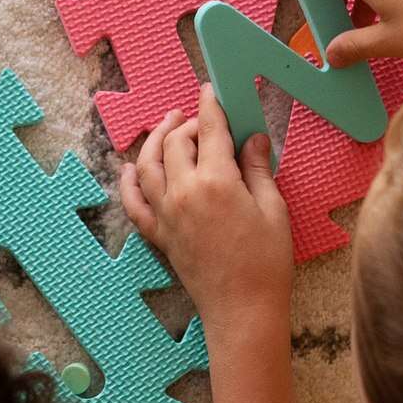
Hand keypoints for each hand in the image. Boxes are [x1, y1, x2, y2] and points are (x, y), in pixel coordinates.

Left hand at [120, 84, 292, 334]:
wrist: (242, 310)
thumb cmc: (266, 262)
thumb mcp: (274, 209)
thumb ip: (258, 169)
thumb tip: (254, 138)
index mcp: (215, 181)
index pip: (209, 130)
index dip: (210, 106)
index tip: (211, 92)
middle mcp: (183, 192)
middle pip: (175, 143)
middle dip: (186, 124)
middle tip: (200, 118)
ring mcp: (166, 215)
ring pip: (148, 165)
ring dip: (155, 141)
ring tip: (165, 127)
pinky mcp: (159, 235)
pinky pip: (134, 203)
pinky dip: (129, 182)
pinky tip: (130, 168)